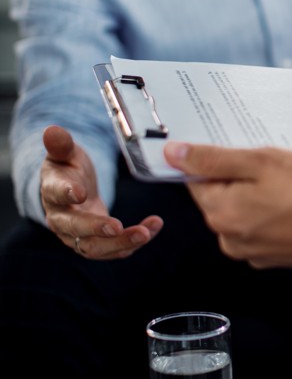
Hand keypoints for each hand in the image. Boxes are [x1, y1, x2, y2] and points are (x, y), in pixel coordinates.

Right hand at [40, 125, 162, 258]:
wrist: (72, 189)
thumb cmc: (68, 169)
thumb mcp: (66, 153)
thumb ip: (62, 145)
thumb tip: (52, 130)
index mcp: (52, 192)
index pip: (56, 194)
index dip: (66, 193)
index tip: (81, 192)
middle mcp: (61, 219)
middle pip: (75, 229)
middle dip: (96, 229)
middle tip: (118, 226)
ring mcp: (78, 235)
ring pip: (95, 247)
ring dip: (121, 243)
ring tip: (145, 233)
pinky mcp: (97, 242)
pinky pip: (114, 249)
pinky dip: (134, 242)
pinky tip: (153, 228)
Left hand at [163, 142, 291, 275]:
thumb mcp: (266, 161)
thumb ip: (215, 159)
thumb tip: (174, 155)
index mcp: (222, 214)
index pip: (198, 179)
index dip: (220, 158)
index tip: (245, 150)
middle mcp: (231, 239)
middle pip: (223, 195)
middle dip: (247, 175)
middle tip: (279, 163)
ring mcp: (255, 251)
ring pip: (248, 208)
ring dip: (265, 192)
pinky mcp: (278, 256)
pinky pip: (267, 224)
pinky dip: (280, 209)